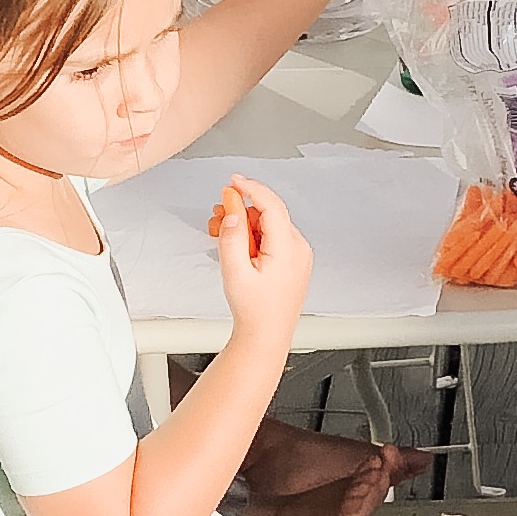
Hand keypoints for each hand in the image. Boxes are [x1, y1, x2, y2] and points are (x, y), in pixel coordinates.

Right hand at [211, 176, 311, 340]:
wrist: (267, 335)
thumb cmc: (255, 311)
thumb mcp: (235, 273)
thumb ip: (232, 239)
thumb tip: (233, 213)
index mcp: (288, 250)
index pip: (272, 206)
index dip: (251, 188)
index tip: (234, 181)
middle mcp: (298, 249)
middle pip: (268, 214)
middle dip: (241, 211)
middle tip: (218, 217)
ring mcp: (298, 255)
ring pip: (268, 225)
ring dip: (244, 225)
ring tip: (222, 235)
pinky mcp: (293, 261)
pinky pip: (272, 238)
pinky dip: (253, 237)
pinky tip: (236, 246)